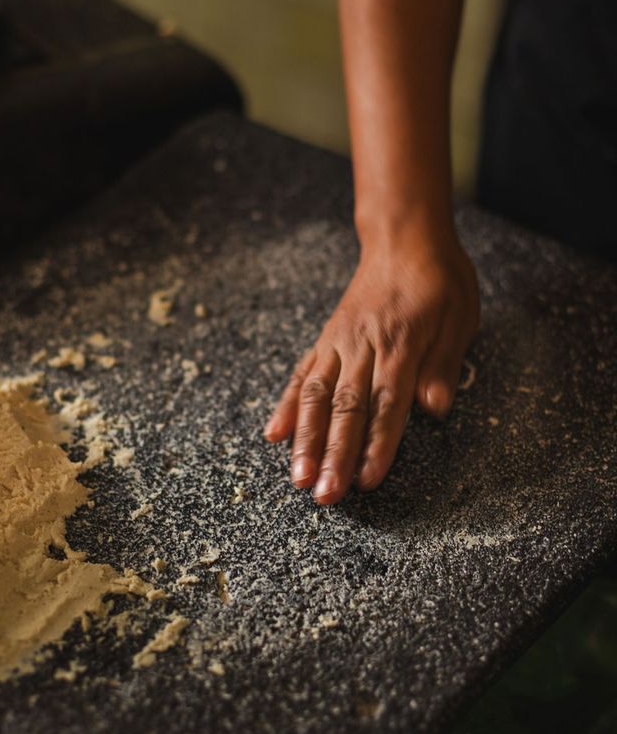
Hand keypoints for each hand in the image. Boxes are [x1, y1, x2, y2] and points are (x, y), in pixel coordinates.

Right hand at [264, 228, 478, 502]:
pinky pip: (301, 374)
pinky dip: (286, 406)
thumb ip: (444, 363)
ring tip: (296, 477)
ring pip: (315, 395)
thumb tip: (436, 409)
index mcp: (401, 342)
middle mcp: (363, 345)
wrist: (403, 238)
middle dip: (334, 454)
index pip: (388, 402)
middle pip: (345, 406)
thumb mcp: (460, 315)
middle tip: (325, 495)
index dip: (377, 444)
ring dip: (305, 439)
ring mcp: (338, 342)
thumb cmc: (439, 278)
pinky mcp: (326, 340)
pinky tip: (273, 434)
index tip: (367, 480)